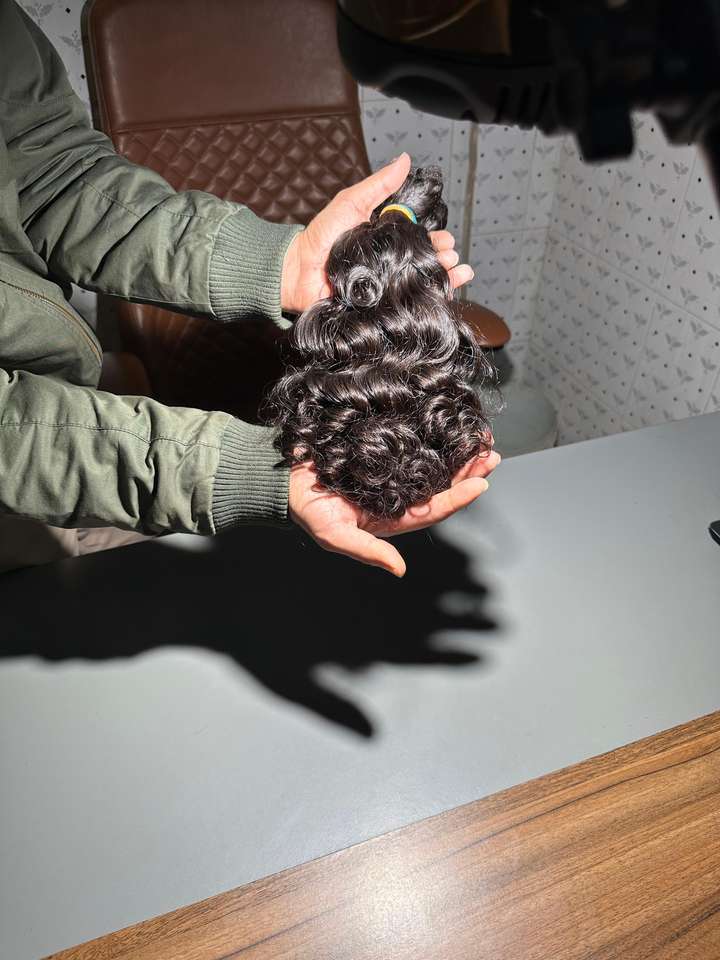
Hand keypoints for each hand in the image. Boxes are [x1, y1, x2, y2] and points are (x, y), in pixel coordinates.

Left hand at [280, 153, 473, 313]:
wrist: (298, 271)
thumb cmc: (321, 236)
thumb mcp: (352, 203)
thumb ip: (378, 185)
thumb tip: (405, 159)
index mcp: (385, 240)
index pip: (419, 240)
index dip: (436, 240)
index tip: (448, 239)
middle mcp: (388, 264)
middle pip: (424, 262)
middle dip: (443, 259)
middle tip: (451, 256)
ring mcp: (384, 286)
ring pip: (419, 284)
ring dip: (442, 278)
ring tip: (454, 272)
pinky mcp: (378, 306)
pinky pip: (404, 306)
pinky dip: (424, 303)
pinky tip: (440, 297)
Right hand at [288, 450, 500, 576]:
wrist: (284, 479)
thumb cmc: (308, 509)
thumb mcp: (334, 535)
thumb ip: (367, 551)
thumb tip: (399, 569)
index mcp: (391, 516)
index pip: (433, 508)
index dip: (458, 497)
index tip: (481, 484)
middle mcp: (397, 493)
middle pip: (441, 484)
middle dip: (468, 471)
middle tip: (491, 455)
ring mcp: (391, 469)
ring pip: (434, 462)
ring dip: (458, 452)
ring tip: (481, 439)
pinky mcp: (381, 446)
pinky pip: (414, 441)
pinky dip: (433, 433)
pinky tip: (449, 423)